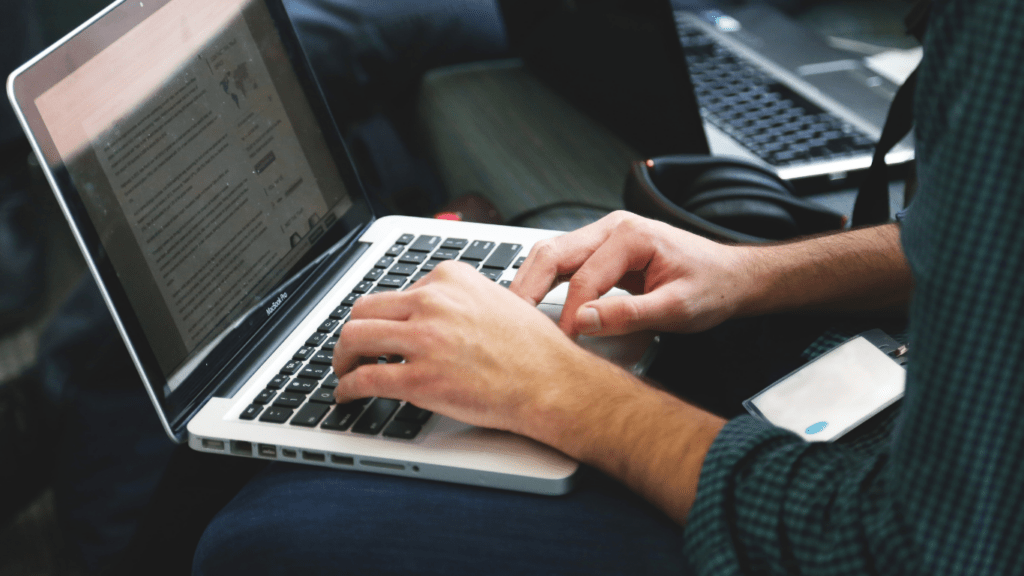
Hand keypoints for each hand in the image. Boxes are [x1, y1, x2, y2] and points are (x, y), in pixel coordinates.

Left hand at [331, 261, 605, 436]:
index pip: (395, 291)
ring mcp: (424, 339)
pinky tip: (348, 394)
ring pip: (354, 338)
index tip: (381, 330)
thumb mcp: (496, 300)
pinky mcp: (420, 379)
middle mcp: (433, 302)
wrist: (553, 383)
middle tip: (352, 350)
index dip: (384, 316)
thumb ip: (459, 300)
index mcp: (450, 278)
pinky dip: (347, 387)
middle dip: (352, 333)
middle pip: (364, 309)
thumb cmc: (534, 349)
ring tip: (345, 371)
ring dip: (342, 358)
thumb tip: (430, 313)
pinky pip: (365, 379)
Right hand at [511, 211, 750, 337]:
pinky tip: (530, 303)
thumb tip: (583, 320)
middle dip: (526, 287)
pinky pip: (563, 263)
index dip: (569, 314)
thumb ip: (629, 315)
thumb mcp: (677, 308)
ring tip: (512, 314)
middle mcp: (612, 228)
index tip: (563, 344)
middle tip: (508, 321)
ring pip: (551, 254)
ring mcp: (604, 237)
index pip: (584, 278)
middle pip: (552, 253)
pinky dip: (542, 282)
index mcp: (630, 235)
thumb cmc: (711, 287)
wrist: (731, 276)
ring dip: (529, 282)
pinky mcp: (601, 251)